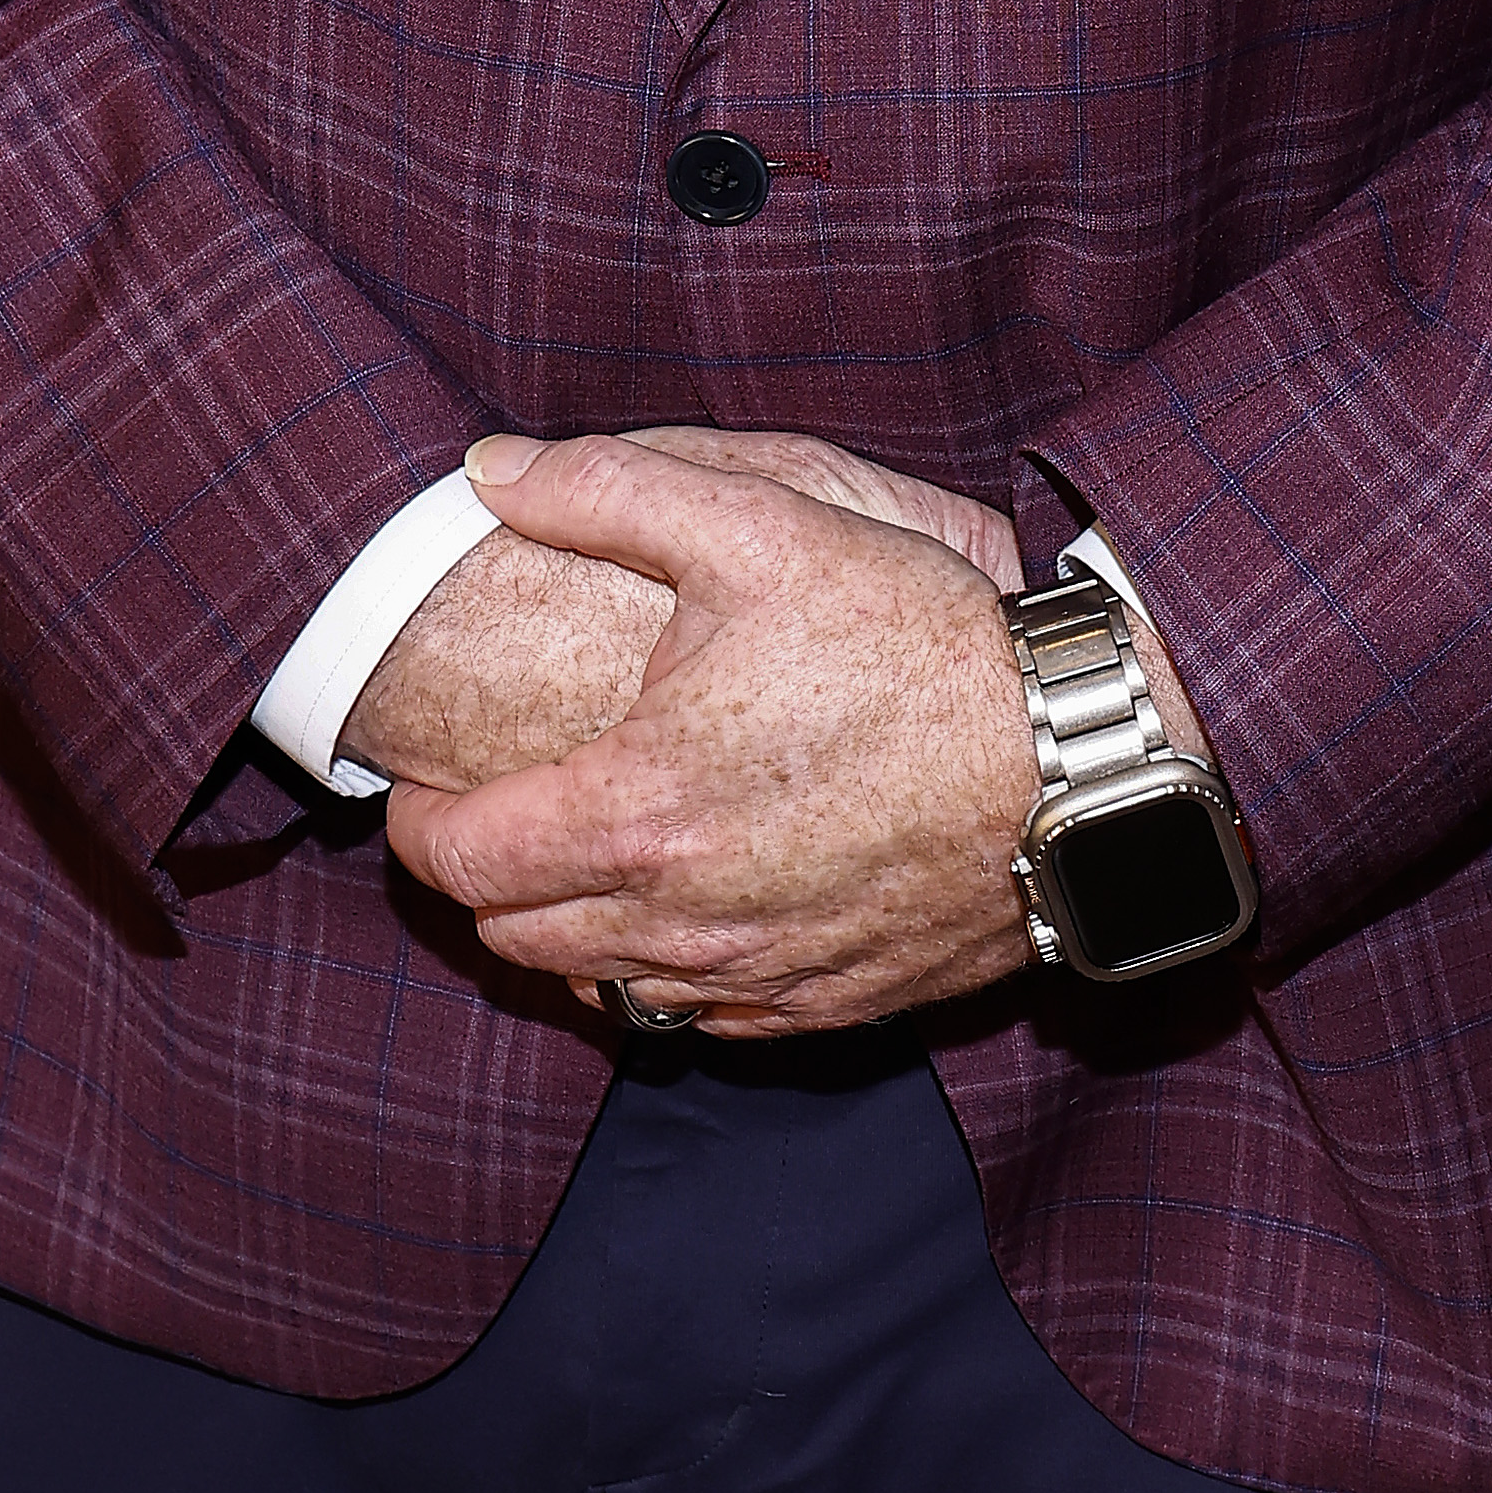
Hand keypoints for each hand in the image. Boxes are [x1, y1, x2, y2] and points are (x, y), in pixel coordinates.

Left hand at [388, 433, 1040, 1033]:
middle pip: (516, 936)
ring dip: (568, 930)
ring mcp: (755, 980)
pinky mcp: (823, 1007)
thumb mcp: (763, 524)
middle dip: (483, 875)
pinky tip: (688, 902)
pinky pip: (698, 1023)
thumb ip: (608, 489)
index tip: (417, 781)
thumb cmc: (920, 640)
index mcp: (640, 811)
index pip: (461, 861)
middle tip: (493, 806)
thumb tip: (488, 469)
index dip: (415, 823)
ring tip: (583, 850)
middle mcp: (683, 923)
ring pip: (603, 990)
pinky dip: (664, 975)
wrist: (1076, 762)